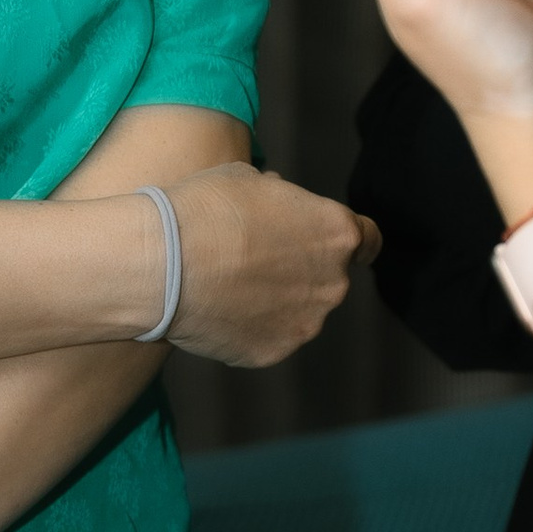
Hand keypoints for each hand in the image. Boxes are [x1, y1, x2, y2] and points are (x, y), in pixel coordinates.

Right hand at [152, 158, 377, 367]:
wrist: (163, 264)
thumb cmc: (205, 208)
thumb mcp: (247, 179)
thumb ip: (278, 199)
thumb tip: (274, 206)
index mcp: (336, 233)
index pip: (369, 241)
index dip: (351, 242)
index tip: (332, 245)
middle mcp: (333, 283)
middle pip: (327, 277)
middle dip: (301, 270)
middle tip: (254, 260)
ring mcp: (306, 323)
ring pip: (299, 310)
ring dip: (276, 301)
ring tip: (228, 286)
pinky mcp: (275, 352)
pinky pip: (269, 337)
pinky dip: (250, 327)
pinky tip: (217, 311)